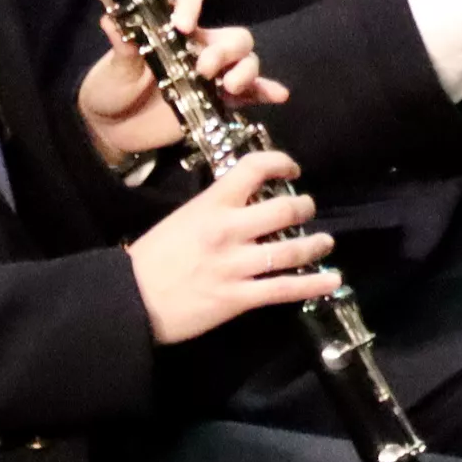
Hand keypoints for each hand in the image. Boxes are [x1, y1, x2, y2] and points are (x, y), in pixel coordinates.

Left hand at [78, 0, 285, 165]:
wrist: (112, 128)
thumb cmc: (111, 87)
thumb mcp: (113, 68)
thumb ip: (121, 47)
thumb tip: (111, 20)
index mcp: (172, 28)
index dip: (192, 2)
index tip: (183, 25)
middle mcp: (199, 46)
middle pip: (233, 35)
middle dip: (225, 50)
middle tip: (204, 69)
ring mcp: (213, 75)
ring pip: (247, 61)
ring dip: (245, 71)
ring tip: (228, 87)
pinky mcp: (219, 102)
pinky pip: (252, 93)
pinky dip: (266, 91)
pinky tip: (278, 96)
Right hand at [122, 149, 333, 343]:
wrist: (128, 299)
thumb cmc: (151, 258)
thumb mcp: (182, 219)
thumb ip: (214, 209)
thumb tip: (245, 202)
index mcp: (210, 205)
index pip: (254, 169)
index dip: (280, 162)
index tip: (291, 169)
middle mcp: (228, 230)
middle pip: (284, 209)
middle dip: (304, 207)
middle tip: (306, 210)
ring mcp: (236, 265)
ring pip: (292, 250)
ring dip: (316, 244)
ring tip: (325, 243)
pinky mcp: (239, 298)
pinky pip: (285, 289)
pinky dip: (314, 284)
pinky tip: (333, 281)